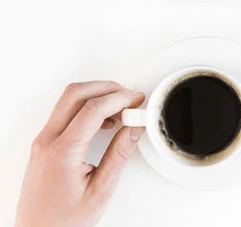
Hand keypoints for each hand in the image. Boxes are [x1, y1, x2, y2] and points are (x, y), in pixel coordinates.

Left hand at [16, 82, 145, 226]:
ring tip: (121, 110)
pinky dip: (87, 108)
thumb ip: (119, 155)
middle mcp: (47, 141)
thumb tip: (134, 128)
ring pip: (68, 100)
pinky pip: (64, 113)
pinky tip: (104, 121)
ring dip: (96, 96)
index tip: (137, 100)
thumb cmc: (64, 221)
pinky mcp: (44, 144)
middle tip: (130, 97)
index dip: (120, 98)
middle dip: (107, 88)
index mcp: (62, 153)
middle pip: (76, 94)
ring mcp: (42, 141)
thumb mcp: (100, 190)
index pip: (93, 109)